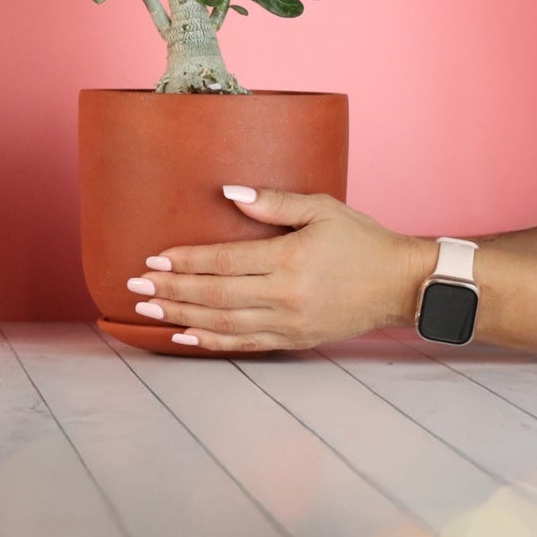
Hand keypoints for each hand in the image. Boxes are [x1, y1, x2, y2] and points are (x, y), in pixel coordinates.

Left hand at [127, 186, 434, 353]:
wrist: (401, 284)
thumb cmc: (361, 240)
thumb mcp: (322, 208)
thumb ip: (274, 201)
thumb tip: (229, 192)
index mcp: (290, 260)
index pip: (225, 262)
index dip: (186, 261)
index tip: (153, 259)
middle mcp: (286, 296)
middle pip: (216, 296)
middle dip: (172, 291)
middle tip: (135, 287)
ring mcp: (290, 323)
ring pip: (225, 324)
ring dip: (183, 317)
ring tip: (148, 311)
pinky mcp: (296, 340)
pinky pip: (246, 345)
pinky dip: (212, 343)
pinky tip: (184, 337)